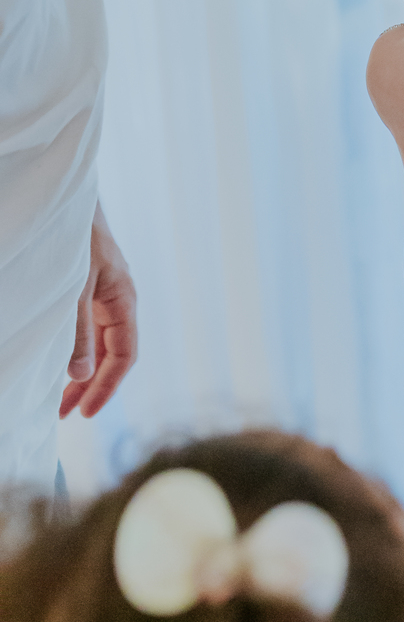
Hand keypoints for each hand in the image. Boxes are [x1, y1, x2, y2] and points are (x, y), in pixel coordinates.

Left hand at [59, 202, 136, 418]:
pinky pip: (87, 332)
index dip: (107, 386)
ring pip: (98, 346)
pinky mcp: (89, 294)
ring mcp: (103, 299)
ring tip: (60, 401)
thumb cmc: (79, 241)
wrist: (70, 205)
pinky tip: (61, 367)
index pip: (124, 355)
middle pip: (111, 355)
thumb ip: (79, 333)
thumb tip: (80, 375)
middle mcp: (117, 303)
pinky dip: (76, 353)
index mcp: (124, 302)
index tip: (86, 412)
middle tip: (66, 415)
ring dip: (82, 373)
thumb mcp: (76, 291)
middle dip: (91, 386)